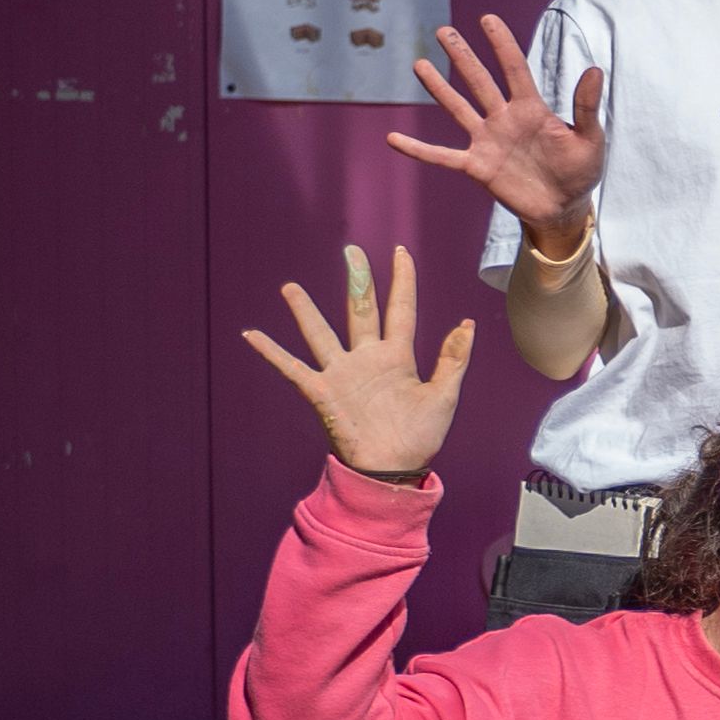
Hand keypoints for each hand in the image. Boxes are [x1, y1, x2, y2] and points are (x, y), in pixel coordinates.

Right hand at [240, 247, 470, 484]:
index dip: (402, 280)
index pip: (401, 308)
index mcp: (399, 356)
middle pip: (361, 310)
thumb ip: (453, 359)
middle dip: (357, 281)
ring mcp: (342, 373)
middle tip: (351, 251)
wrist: (395, 467)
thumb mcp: (444, 395)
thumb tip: (468, 323)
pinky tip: (252, 335)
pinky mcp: (322, 393)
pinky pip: (292, 368)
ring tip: (290, 287)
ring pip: (321, 333)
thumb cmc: (421, 435)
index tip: (399, 252)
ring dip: (305, 311)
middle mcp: (367, 358)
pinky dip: (272, 352)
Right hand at [386, 14, 607, 234]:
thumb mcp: (590, 138)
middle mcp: (504, 119)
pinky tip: (393, 138)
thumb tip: (596, 69)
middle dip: (462, 56)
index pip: (514, 69)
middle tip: (443, 30)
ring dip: (438, 88)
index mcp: (532, 109)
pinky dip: (418, 149)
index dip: (502, 44)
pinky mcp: (476, 166)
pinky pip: (442, 156)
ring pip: (457, 109)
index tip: (487, 19)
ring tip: (419, 64)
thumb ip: (586, 106)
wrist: (564, 207)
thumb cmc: (580, 170)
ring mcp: (487, 141)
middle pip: (479, 81)